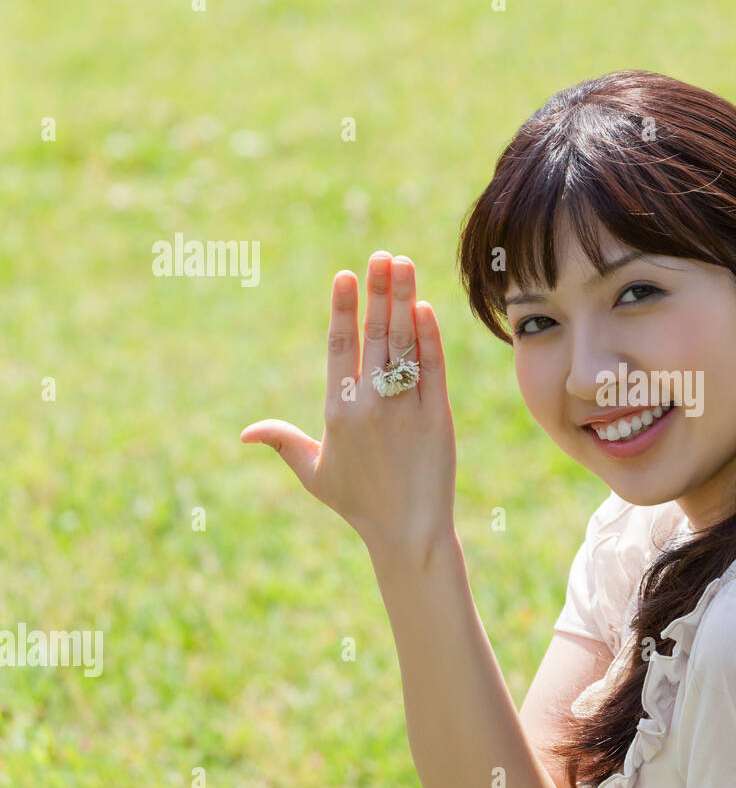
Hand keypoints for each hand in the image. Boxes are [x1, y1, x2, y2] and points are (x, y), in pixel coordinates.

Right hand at [241, 251, 456, 564]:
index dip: (343, 309)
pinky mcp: (438, 418)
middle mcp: (371, 406)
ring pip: (405, 345)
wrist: (408, 531)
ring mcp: (406, 410)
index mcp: (338, 412)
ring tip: (404, 265)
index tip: (346, 275)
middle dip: (378, 291)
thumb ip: (284, 443)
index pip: (339, 348)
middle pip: (375, 335)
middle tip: (382, 255)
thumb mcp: (314, 473)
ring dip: (404, 301)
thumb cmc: (358, 502)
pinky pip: (433, 371)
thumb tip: (245, 432)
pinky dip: (430, 339)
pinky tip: (426, 308)